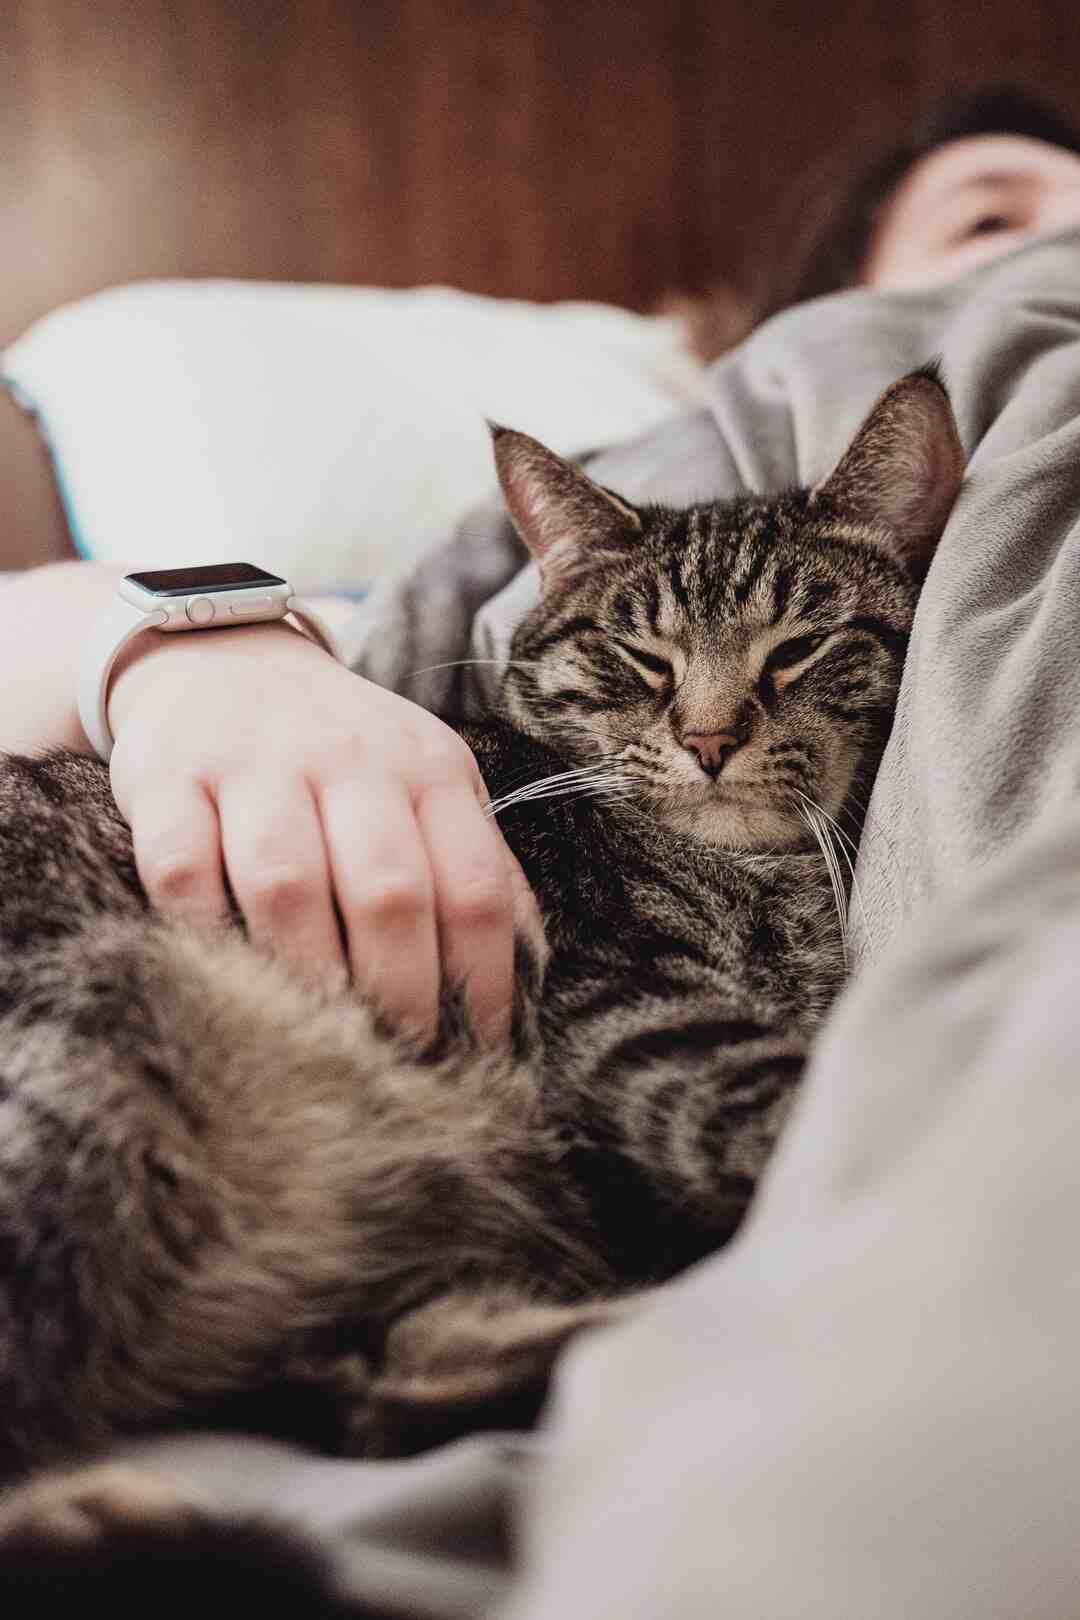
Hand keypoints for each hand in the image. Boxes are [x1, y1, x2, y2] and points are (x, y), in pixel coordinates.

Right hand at [106, 621, 540, 1044]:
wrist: (220, 656)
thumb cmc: (342, 749)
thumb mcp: (425, 781)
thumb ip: (473, 861)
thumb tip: (525, 973)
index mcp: (428, 769)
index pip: (474, 887)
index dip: (484, 982)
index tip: (480, 1052)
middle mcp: (348, 759)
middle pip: (388, 893)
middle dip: (401, 995)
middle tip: (398, 1062)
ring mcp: (253, 764)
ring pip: (286, 885)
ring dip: (306, 977)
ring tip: (319, 1041)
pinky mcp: (167, 777)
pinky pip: (182, 869)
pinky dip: (202, 932)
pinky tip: (223, 976)